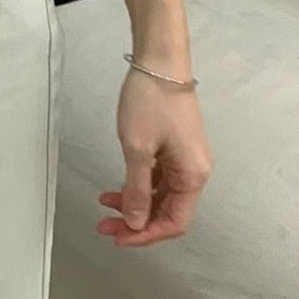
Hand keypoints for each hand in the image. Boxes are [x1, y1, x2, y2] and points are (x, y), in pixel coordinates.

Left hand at [97, 67, 212, 246]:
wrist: (159, 62)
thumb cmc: (150, 102)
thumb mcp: (138, 149)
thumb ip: (137, 190)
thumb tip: (137, 223)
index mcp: (192, 177)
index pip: (173, 222)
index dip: (145, 235)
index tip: (117, 236)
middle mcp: (194, 172)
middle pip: (167, 211)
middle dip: (137, 221)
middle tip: (105, 224)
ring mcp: (184, 159)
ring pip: (160, 195)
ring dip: (134, 203)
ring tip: (105, 205)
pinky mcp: (174, 147)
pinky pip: (158, 178)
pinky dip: (138, 185)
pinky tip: (117, 187)